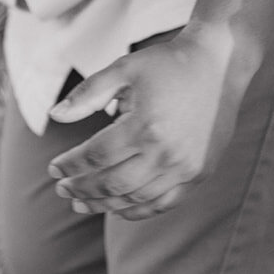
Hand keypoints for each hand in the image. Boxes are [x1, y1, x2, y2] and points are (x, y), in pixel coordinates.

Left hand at [46, 26, 250, 220]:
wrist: (219, 64)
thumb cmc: (167, 64)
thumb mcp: (125, 68)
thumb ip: (88, 94)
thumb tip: (55, 116)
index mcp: (144, 125)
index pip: (96, 157)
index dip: (71, 165)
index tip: (53, 169)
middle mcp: (166, 153)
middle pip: (112, 184)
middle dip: (81, 188)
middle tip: (62, 189)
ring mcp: (185, 167)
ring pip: (135, 199)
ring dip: (104, 204)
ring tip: (81, 202)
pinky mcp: (199, 173)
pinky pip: (163, 203)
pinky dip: (137, 210)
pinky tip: (117, 208)